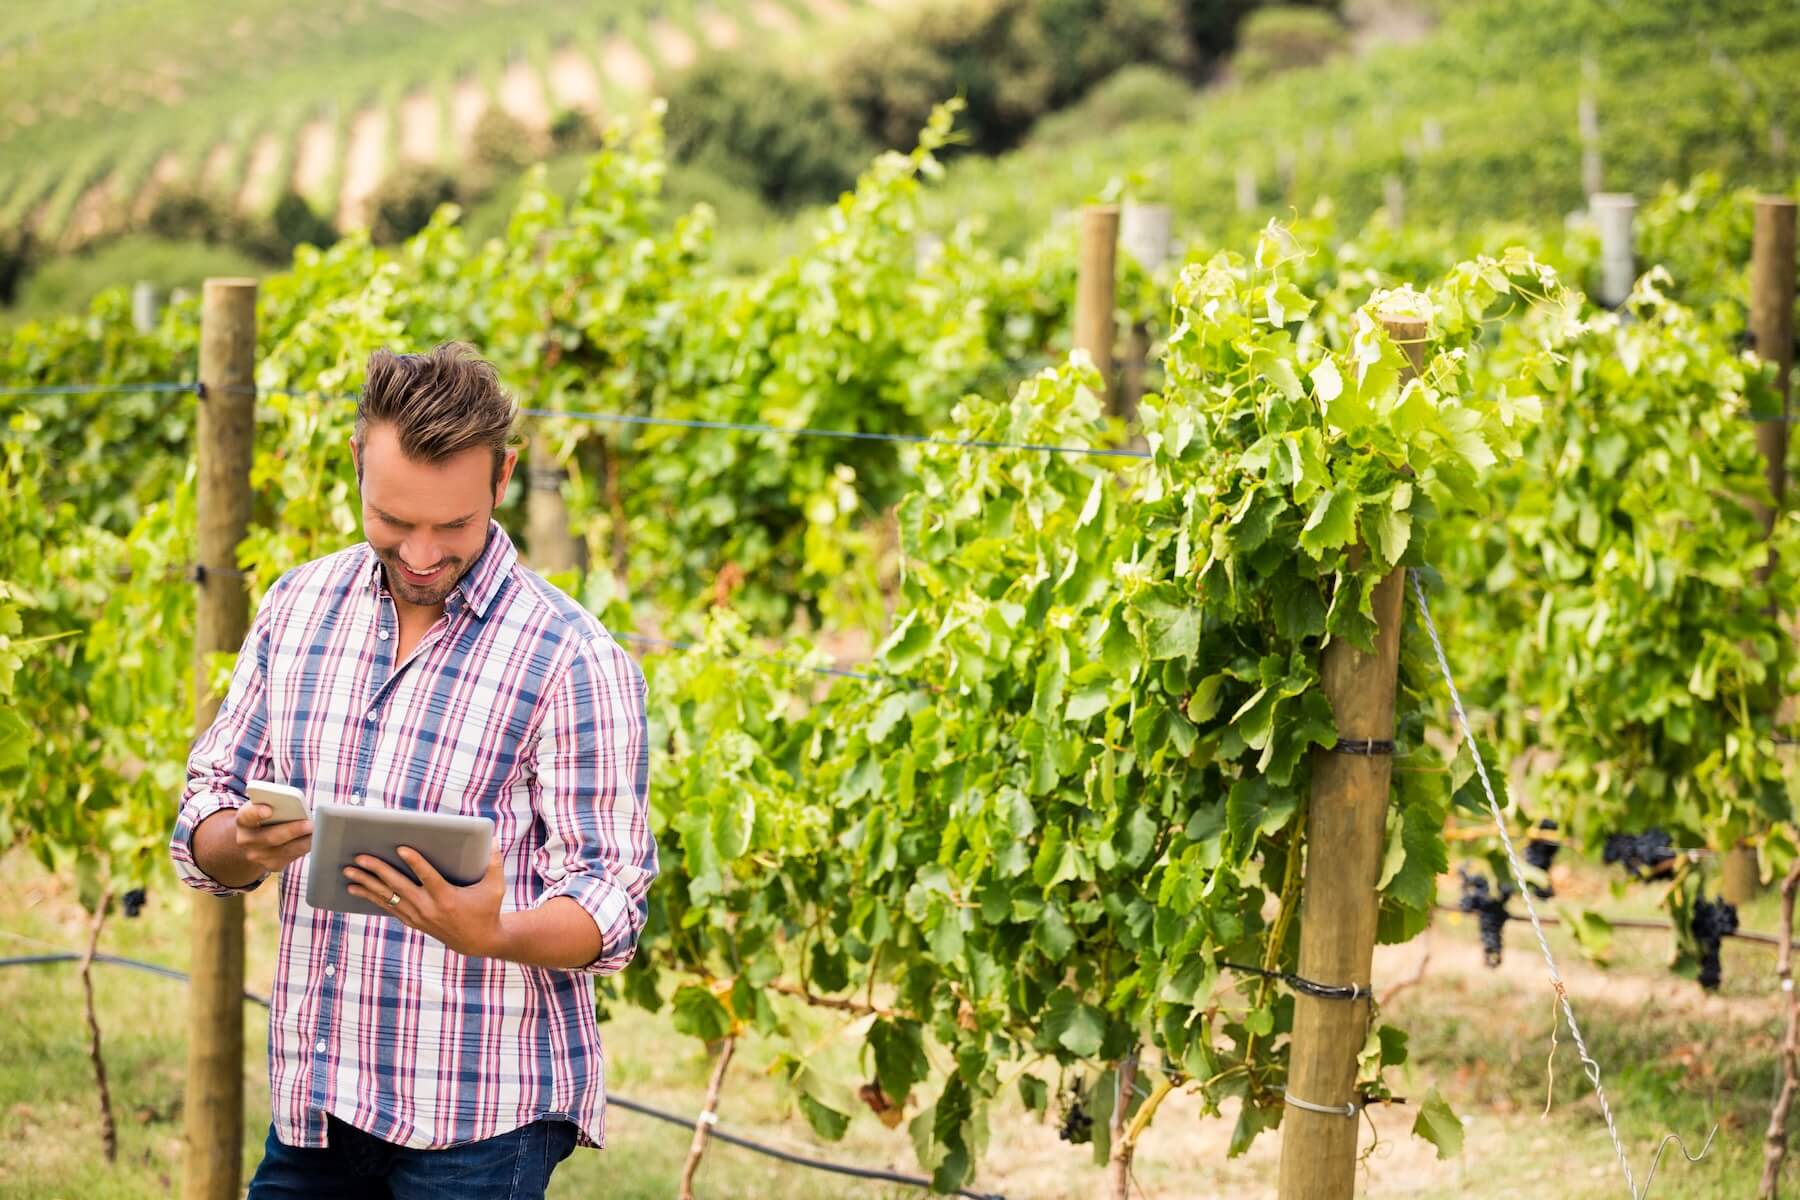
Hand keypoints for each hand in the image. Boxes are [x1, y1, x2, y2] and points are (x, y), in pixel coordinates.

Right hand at [233, 804, 312, 874]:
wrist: (258, 838)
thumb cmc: (267, 816)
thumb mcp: (266, 805)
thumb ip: (276, 802)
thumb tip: (296, 803)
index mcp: (243, 820)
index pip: (247, 815)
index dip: (257, 813)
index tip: (268, 810)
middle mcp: (246, 840)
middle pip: (271, 837)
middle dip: (292, 830)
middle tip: (309, 824)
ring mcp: (257, 856)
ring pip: (285, 850)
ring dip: (304, 841)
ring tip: (318, 832)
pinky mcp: (272, 865)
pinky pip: (291, 858)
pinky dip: (305, 848)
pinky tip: (315, 840)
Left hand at [344, 846, 505, 958]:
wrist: (478, 942)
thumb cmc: (488, 910)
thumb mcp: (495, 887)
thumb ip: (493, 862)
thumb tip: (492, 838)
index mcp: (447, 898)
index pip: (428, 877)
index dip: (415, 862)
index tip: (401, 848)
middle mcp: (428, 908)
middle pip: (398, 886)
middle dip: (377, 871)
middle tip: (360, 857)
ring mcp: (418, 916)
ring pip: (387, 898)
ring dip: (367, 884)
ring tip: (348, 872)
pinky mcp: (413, 921)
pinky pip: (388, 907)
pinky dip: (371, 897)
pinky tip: (357, 888)